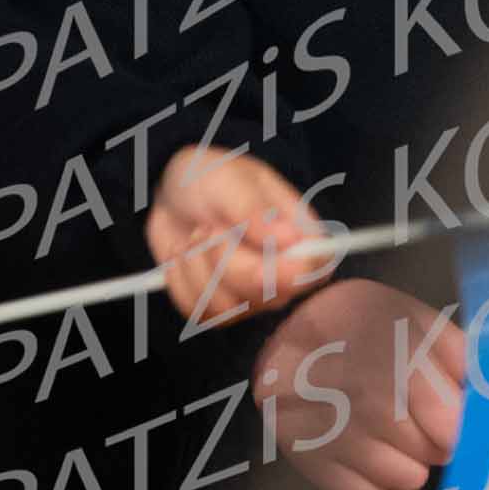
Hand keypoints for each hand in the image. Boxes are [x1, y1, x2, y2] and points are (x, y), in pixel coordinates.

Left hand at [147, 147, 330, 326]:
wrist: (173, 194)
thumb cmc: (211, 178)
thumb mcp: (230, 179)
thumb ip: (253, 209)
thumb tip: (288, 238)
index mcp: (298, 234)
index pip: (315, 269)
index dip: (291, 276)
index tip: (258, 266)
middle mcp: (282, 272)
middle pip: (268, 295)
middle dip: (227, 262)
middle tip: (210, 227)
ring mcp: (251, 295)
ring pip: (228, 309)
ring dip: (199, 266)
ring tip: (196, 234)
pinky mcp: (219, 307)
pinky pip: (199, 311)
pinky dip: (181, 279)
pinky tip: (184, 253)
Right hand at [253, 279, 466, 489]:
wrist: (288, 328)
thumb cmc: (360, 323)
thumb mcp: (414, 317)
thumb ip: (459, 354)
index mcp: (400, 359)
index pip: (452, 425)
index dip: (460, 424)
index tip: (453, 415)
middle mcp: (369, 402)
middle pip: (433, 453)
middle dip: (435, 437)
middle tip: (415, 411)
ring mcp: (338, 436)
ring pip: (405, 480)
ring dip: (406, 460)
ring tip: (388, 427)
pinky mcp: (312, 462)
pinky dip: (369, 477)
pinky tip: (360, 444)